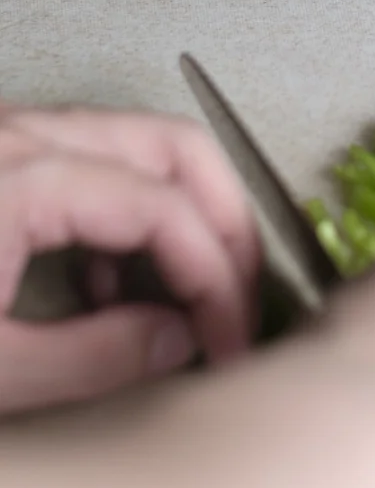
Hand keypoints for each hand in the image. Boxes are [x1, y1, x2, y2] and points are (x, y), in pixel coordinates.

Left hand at [0, 101, 260, 414]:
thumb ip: (90, 358)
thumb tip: (178, 340)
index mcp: (22, 177)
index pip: (167, 209)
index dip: (217, 280)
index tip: (231, 339)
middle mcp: (23, 132)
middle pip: (175, 147)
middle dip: (225, 223)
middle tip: (239, 297)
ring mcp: (9, 130)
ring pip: (140, 140)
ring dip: (183, 210)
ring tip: (190, 293)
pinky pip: (92, 155)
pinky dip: (128, 208)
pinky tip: (109, 282)